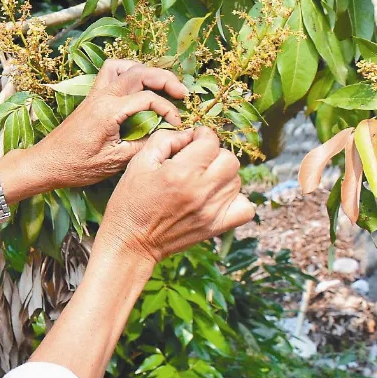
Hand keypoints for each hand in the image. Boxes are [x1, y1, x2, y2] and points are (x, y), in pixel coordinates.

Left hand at [21, 59, 188, 190]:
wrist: (46, 163)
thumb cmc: (75, 166)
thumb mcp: (114, 162)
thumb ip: (142, 146)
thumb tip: (165, 135)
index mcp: (108, 112)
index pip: (148, 99)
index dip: (168, 109)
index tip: (177, 124)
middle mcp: (101, 97)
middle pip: (140, 72)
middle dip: (166, 79)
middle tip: (183, 93)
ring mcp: (94, 94)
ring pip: (123, 66)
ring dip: (145, 70)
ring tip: (162, 85)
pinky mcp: (90, 98)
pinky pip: (109, 73)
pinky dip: (127, 71)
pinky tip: (137, 86)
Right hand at [97, 126, 254, 264]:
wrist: (130, 243)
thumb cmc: (130, 202)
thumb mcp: (138, 163)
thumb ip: (165, 140)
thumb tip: (189, 135)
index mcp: (179, 173)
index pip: (210, 141)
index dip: (200, 136)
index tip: (190, 143)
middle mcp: (200, 191)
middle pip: (230, 159)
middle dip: (214, 155)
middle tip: (197, 162)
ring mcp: (211, 211)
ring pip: (237, 180)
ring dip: (222, 175)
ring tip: (202, 181)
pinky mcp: (216, 227)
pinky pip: (246, 208)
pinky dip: (237, 199)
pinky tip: (217, 198)